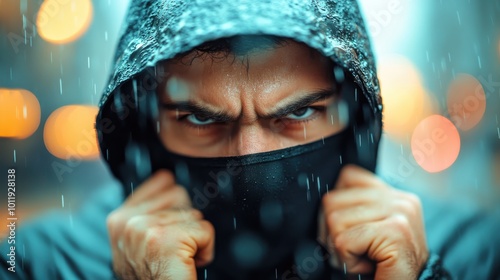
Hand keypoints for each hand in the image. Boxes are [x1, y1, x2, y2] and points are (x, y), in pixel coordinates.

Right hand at [106, 170, 214, 279]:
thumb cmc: (155, 274)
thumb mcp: (139, 239)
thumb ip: (148, 210)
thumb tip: (167, 178)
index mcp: (118, 218)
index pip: (163, 181)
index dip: (176, 207)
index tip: (169, 231)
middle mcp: (127, 221)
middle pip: (181, 195)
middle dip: (185, 222)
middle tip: (172, 249)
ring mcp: (144, 229)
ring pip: (195, 214)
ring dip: (194, 239)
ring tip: (178, 259)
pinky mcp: (165, 240)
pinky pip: (205, 231)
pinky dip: (206, 250)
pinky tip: (188, 265)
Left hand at [320, 165, 427, 279]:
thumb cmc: (382, 268)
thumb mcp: (365, 229)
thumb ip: (353, 208)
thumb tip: (324, 200)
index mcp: (393, 194)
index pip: (346, 177)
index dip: (336, 210)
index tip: (351, 233)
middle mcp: (400, 199)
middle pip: (332, 200)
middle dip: (333, 233)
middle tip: (356, 252)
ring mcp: (400, 212)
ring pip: (334, 221)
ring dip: (340, 249)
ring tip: (364, 258)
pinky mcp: (396, 231)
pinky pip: (344, 241)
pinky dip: (347, 260)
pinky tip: (368, 265)